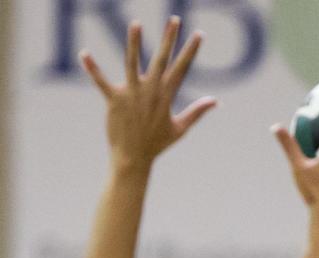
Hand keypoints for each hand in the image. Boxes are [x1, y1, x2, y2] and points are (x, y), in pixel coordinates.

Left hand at [80, 17, 215, 173]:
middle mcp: (150, 92)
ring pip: (132, 63)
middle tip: (175, 20)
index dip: (190, 51)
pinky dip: (93, 69)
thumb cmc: (156, 144)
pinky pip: (101, 82)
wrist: (134, 158)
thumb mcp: (180, 128)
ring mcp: (132, 95)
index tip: (198, 34)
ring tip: (136, 24)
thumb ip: (197, 112)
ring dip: (134, 43)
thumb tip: (215, 102)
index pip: (181, 69)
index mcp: (166, 97)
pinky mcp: (114, 100)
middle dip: (169, 39)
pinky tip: (84, 54)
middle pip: (161, 60)